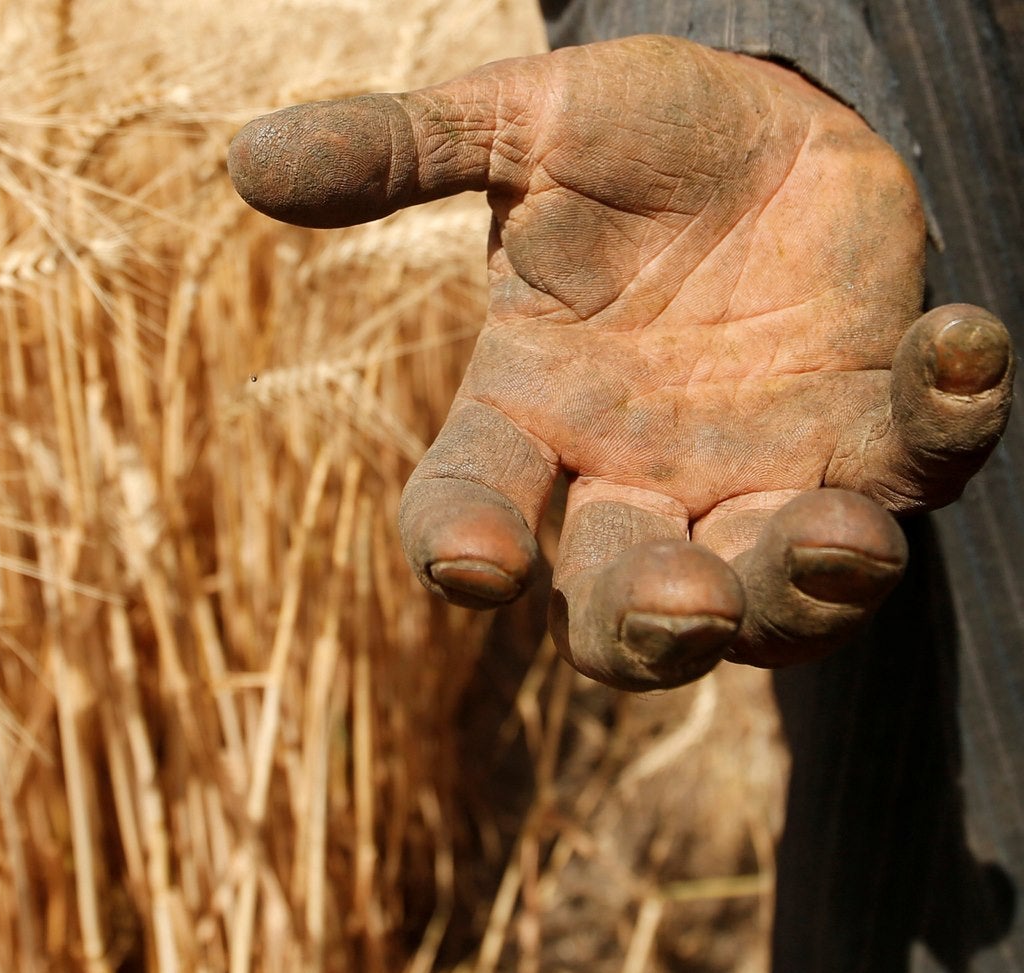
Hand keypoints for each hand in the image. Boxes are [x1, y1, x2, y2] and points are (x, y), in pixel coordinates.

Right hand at [228, 35, 1012, 689]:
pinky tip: (960, 343)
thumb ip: (401, 151)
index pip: (467, 508)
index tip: (475, 567)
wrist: (771, 120)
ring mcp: (759, 471)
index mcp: (527, 413)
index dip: (462, 549)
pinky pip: (919, 463)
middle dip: (651, 626)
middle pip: (623, 608)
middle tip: (682, 612)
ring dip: (810, 585)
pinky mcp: (873, 433)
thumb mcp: (520, 126)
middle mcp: (634, 475)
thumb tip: (247, 159)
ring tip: (842, 540)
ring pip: (778, 594)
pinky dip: (948, 421)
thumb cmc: (631, 137)